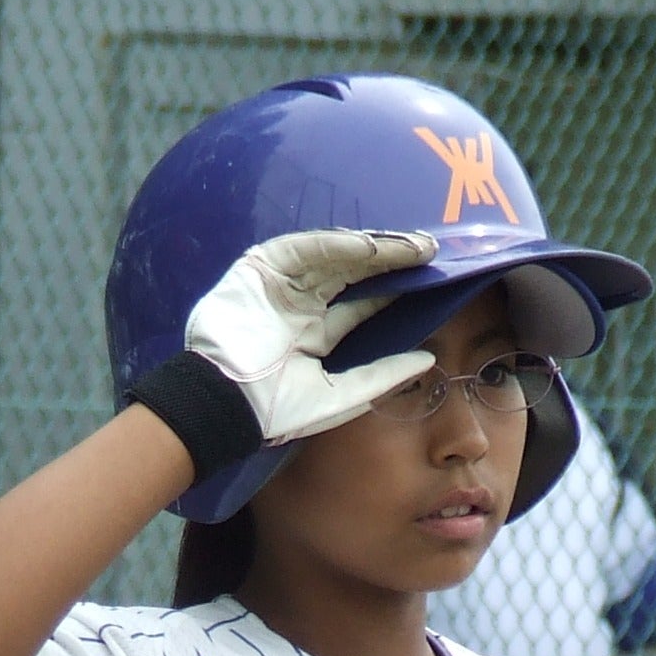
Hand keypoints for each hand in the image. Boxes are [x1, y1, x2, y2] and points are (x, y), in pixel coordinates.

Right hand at [182, 228, 439, 445]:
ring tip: (411, 247)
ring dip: (373, 249)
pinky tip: (370, 247)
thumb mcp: (342, 395)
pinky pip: (304, 250)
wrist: (226, 404)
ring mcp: (280, 285)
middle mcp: (299, 306)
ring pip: (334, 256)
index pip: (361, 305)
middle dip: (391, 262)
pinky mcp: (260, 268)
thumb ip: (383, 375)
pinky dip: (336, 246)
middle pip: (352, 274)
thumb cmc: (276, 410)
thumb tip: (429, 359)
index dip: (392, 291)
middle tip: (429, 252)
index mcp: (314, 334)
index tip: (430, 281)